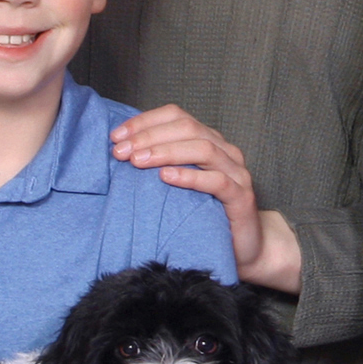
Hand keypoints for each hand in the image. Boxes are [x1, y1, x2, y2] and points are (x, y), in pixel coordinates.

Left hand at [111, 105, 302, 292]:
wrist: (246, 247)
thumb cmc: (206, 214)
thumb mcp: (180, 184)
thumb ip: (161, 164)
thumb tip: (121, 151)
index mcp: (209, 141)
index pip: (176, 116)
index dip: (145, 122)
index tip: (116, 137)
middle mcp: (225, 151)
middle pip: (187, 128)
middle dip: (149, 136)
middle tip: (121, 152)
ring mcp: (236, 173)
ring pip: (203, 149)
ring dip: (166, 152)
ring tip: (138, 161)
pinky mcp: (242, 198)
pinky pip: (217, 181)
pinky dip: (190, 177)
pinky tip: (166, 177)